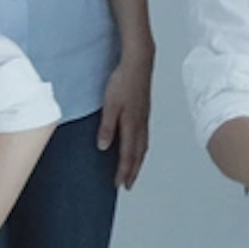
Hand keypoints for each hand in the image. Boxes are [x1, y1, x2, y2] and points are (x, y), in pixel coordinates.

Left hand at [99, 48, 154, 189]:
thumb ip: (107, 127)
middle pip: (138, 153)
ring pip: (143, 146)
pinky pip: (144, 136)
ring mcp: (144, 118)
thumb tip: (104, 147)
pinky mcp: (144, 111)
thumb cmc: (123, 81)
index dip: (124, 170)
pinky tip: (138, 146)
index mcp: (132, 124)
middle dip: (133, 170)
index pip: (128, 154)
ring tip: (133, 171)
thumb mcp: (110, 104)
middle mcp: (140, 124)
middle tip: (128, 185)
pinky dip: (141, 148)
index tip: (119, 185)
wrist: (139, 62)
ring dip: (138, 161)